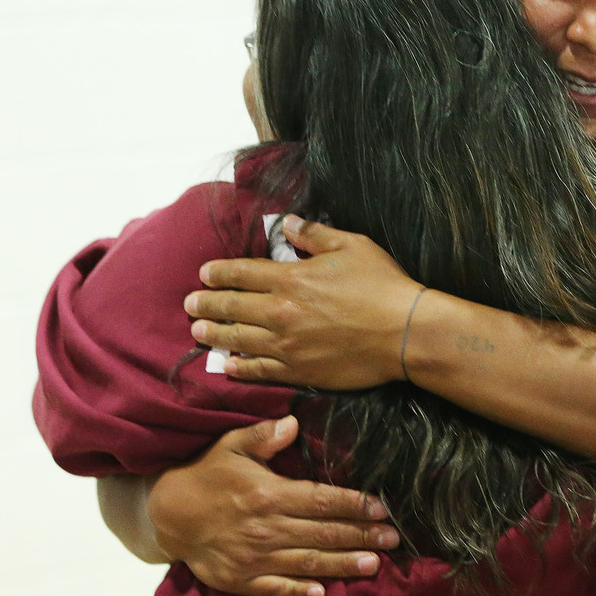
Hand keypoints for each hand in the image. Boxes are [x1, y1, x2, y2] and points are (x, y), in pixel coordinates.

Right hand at [148, 416, 399, 595]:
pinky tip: (322, 593)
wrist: (166, 513)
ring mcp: (254, 557)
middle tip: (394, 538)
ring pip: (308, 562)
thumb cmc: (206, 473)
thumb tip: (292, 423)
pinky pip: (275, 587)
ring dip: (343, 564)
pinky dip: (299, 591)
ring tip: (374, 564)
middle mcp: (267, 528)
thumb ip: (263, 436)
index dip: (354, 504)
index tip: (382, 507)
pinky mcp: (241, 578)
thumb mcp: (230, 445)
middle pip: (323, 534)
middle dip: (361, 535)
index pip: (322, 500)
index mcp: (269, 494)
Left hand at [183, 216, 424, 389]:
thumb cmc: (383, 285)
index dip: (218, 273)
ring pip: (237, 339)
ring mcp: (287, 345)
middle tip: (189, 304)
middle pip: (231, 307)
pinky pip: (258, 370)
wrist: (406, 333)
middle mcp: (281, 312)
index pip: (242, 273)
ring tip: (198, 331)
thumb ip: (314, 235)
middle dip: (206, 304)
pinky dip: (239, 367)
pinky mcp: (298, 371)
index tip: (204, 274)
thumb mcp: (352, 246)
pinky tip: (228, 364)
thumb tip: (285, 224)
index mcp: (292, 278)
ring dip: (214, 334)